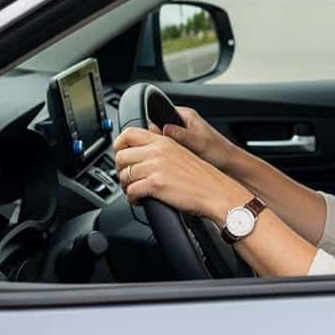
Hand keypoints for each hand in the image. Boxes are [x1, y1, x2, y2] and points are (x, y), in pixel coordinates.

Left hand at [113, 126, 247, 222]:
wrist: (216, 192)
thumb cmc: (203, 177)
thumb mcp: (181, 153)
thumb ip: (161, 150)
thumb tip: (142, 154)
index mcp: (163, 141)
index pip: (128, 134)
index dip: (118, 145)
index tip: (120, 155)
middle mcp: (157, 151)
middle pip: (121, 156)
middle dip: (120, 170)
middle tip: (127, 178)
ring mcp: (155, 167)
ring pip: (123, 175)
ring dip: (126, 186)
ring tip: (134, 191)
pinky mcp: (155, 185)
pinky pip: (131, 191)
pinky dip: (132, 199)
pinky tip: (139, 200)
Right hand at [155, 106, 239, 172]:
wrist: (229, 165)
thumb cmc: (220, 151)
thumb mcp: (199, 142)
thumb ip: (181, 135)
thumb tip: (163, 129)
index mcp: (187, 115)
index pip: (161, 113)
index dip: (154, 124)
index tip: (153, 137)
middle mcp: (183, 122)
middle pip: (159, 127)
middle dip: (158, 138)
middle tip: (164, 148)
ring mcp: (182, 135)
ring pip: (163, 139)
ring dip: (163, 147)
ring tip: (172, 154)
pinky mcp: (183, 146)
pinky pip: (168, 148)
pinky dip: (168, 154)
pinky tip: (173, 160)